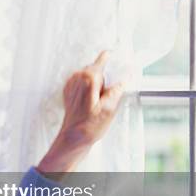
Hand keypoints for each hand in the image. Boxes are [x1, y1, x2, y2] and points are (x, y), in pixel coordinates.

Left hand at [37, 51, 123, 174]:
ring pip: (91, 75)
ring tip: (100, 101)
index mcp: (88, 78)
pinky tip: (94, 102)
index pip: (103, 59)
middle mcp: (77, 77)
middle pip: (98, 68)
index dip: (114, 59)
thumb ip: (117, 88)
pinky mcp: (69, 90)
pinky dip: (91, 88)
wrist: (73, 137)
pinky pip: (84, 83)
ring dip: (99, 83)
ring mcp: (71, 83)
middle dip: (107, 77)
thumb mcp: (110, 108)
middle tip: (110, 94)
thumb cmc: (90, 125)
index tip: (122, 58)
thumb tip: (126, 76)